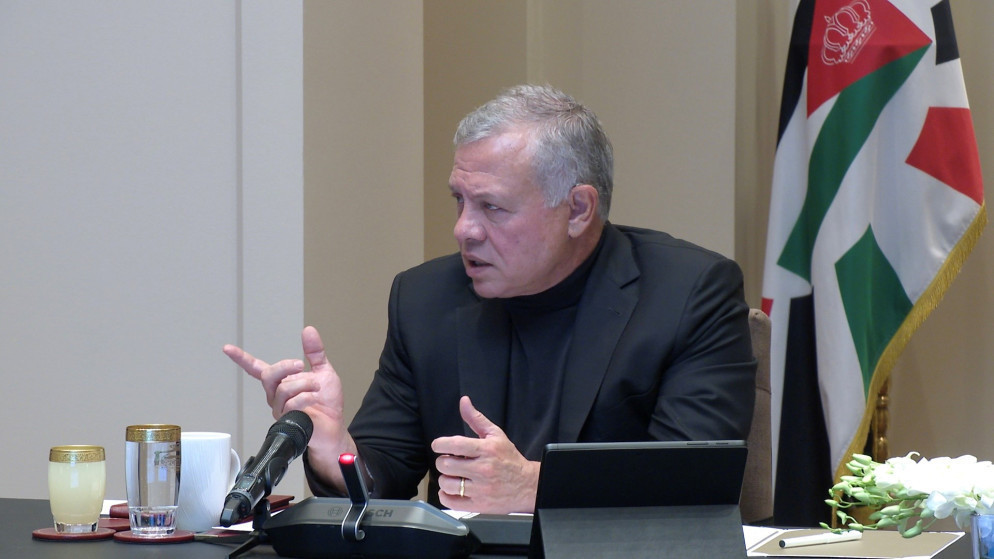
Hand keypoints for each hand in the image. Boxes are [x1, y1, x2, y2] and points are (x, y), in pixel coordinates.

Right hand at [223, 326, 355, 490]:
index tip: (227, 348)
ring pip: (282, 389)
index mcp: (281, 382)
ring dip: (304, 383)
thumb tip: (308, 330)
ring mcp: (280, 408)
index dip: (242, 358)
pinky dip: (306, 397)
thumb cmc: (327, 402)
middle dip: (285, 366)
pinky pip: (291, 403)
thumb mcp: (323, 371)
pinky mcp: (287, 419)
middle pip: (268, 375)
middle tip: (300, 365)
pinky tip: (315, 399)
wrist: (334, 426)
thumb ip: (315, 352)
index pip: (256, 368)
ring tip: (316, 388)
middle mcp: (276, 395)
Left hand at [431, 396, 539, 513]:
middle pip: (446, 465)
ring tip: (454, 476)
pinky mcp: (479, 505)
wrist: (527, 485)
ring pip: (447, 484)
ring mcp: (481, 489)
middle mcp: (483, 469)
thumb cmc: (509, 459)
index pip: (454, 445)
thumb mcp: (496, 435)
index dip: (440, 444)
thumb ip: (476, 418)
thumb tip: (464, 401)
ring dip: (445, 479)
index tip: (439, 446)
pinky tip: (452, 490)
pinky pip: (451, 502)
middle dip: (443, 462)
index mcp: (486, 449)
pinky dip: (446, 496)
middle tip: (450, 462)